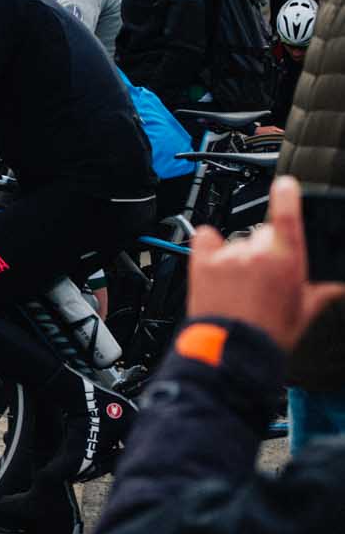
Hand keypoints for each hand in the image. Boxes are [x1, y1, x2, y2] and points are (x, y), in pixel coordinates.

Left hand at [187, 176, 344, 353]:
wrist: (232, 350)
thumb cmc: (269, 333)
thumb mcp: (303, 311)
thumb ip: (321, 289)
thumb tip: (338, 282)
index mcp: (287, 261)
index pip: (287, 215)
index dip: (287, 195)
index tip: (286, 184)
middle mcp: (257, 252)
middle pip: (263, 233)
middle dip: (265, 249)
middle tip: (262, 276)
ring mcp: (228, 255)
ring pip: (237, 241)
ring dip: (238, 255)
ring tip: (238, 284)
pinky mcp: (202, 261)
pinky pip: (206, 236)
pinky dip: (210, 245)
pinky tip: (215, 263)